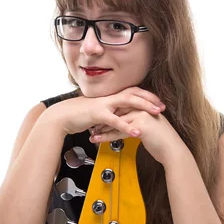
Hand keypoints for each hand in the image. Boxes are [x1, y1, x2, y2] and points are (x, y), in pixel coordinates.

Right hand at [48, 87, 166, 137]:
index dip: (146, 95)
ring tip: (157, 114)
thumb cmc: (77, 115)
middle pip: (134, 92)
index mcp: (109, 96)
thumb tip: (117, 117)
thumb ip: (108, 113)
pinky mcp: (97, 114)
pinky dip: (127, 126)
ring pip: (128, 101)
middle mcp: (108, 97)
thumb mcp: (97, 112)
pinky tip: (137, 132)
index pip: (132, 91)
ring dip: (144, 107)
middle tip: (163, 107)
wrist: (60, 117)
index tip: (158, 102)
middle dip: (150, 99)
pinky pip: (115, 120)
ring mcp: (103, 104)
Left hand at [89, 109, 183, 164]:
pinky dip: (107, 136)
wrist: (173, 151)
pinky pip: (120, 131)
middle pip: (118, 112)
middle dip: (104, 120)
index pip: (123, 107)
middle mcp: (143, 108)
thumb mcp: (151, 128)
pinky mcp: (141, 125)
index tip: (100, 120)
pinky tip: (100, 140)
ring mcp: (142, 115)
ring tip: (93, 135)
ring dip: (102, 129)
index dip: (111, 114)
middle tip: (92, 126)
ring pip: (117, 122)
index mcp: (145, 106)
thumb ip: (140, 123)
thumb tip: (130, 126)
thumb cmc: (163, 143)